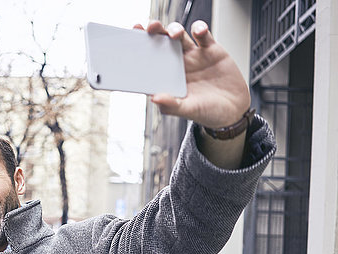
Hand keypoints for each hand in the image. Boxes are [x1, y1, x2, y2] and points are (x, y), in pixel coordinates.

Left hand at [134, 20, 250, 128]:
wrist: (234, 110)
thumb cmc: (208, 112)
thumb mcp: (189, 111)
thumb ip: (171, 105)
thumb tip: (154, 98)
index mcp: (167, 78)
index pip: (150, 60)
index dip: (141, 49)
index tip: (132, 39)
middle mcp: (178, 64)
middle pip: (162, 42)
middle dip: (154, 32)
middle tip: (150, 27)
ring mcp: (194, 56)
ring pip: (179, 36)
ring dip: (174, 29)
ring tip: (175, 34)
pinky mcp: (211, 50)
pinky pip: (203, 35)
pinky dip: (200, 29)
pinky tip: (199, 31)